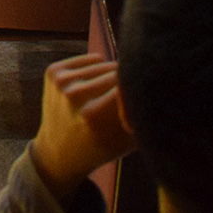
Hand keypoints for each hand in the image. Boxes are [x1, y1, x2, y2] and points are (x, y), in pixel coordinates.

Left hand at [28, 56, 136, 205]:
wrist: (57, 153)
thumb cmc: (100, 148)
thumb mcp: (126, 140)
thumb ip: (141, 115)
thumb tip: (159, 89)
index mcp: (93, 117)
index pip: (128, 86)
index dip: (140, 88)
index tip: (148, 92)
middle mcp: (74, 95)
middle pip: (117, 73)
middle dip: (127, 83)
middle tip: (129, 96)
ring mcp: (61, 82)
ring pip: (105, 64)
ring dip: (113, 76)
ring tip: (108, 97)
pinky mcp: (53, 71)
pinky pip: (92, 59)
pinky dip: (99, 69)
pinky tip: (95, 87)